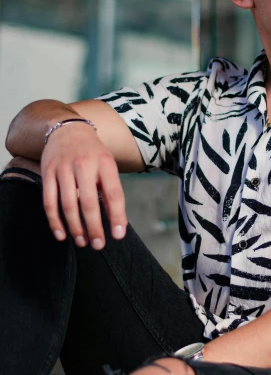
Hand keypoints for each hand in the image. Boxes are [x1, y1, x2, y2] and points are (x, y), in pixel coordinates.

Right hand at [41, 123, 127, 249]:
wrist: (68, 129)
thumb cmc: (93, 154)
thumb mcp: (108, 166)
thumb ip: (112, 191)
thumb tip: (118, 223)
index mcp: (105, 163)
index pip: (113, 193)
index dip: (117, 216)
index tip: (118, 235)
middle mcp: (84, 165)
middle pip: (89, 202)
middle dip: (94, 227)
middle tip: (98, 245)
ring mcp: (63, 168)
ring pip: (68, 204)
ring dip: (75, 227)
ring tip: (82, 242)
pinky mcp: (47, 172)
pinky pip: (49, 201)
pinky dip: (55, 221)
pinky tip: (61, 235)